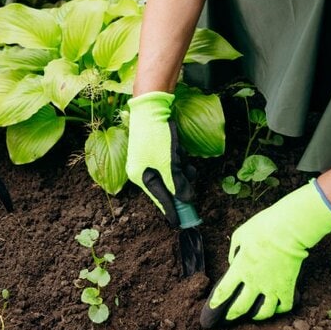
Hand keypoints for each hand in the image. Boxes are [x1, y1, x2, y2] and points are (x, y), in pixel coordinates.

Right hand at [126, 91, 194, 226]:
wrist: (151, 107)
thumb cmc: (156, 136)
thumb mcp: (169, 162)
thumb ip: (177, 182)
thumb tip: (186, 199)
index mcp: (140, 176)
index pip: (159, 198)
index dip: (171, 210)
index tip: (179, 223)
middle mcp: (142, 170)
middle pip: (167, 186)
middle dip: (180, 182)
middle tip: (190, 179)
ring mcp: (149, 160)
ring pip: (171, 174)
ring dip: (181, 169)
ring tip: (183, 159)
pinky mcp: (156, 150)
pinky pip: (171, 163)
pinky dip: (178, 160)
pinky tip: (179, 151)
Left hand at [200, 180, 330, 326]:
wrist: (288, 229)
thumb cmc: (262, 228)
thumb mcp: (240, 235)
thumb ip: (234, 251)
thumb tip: (233, 261)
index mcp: (240, 269)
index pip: (223, 291)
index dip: (216, 302)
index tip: (213, 307)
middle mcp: (254, 282)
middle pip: (240, 307)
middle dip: (232, 315)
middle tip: (229, 317)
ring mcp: (272, 287)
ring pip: (263, 312)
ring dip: (257, 316)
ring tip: (254, 315)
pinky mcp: (287, 287)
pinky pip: (285, 306)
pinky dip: (280, 309)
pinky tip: (277, 307)